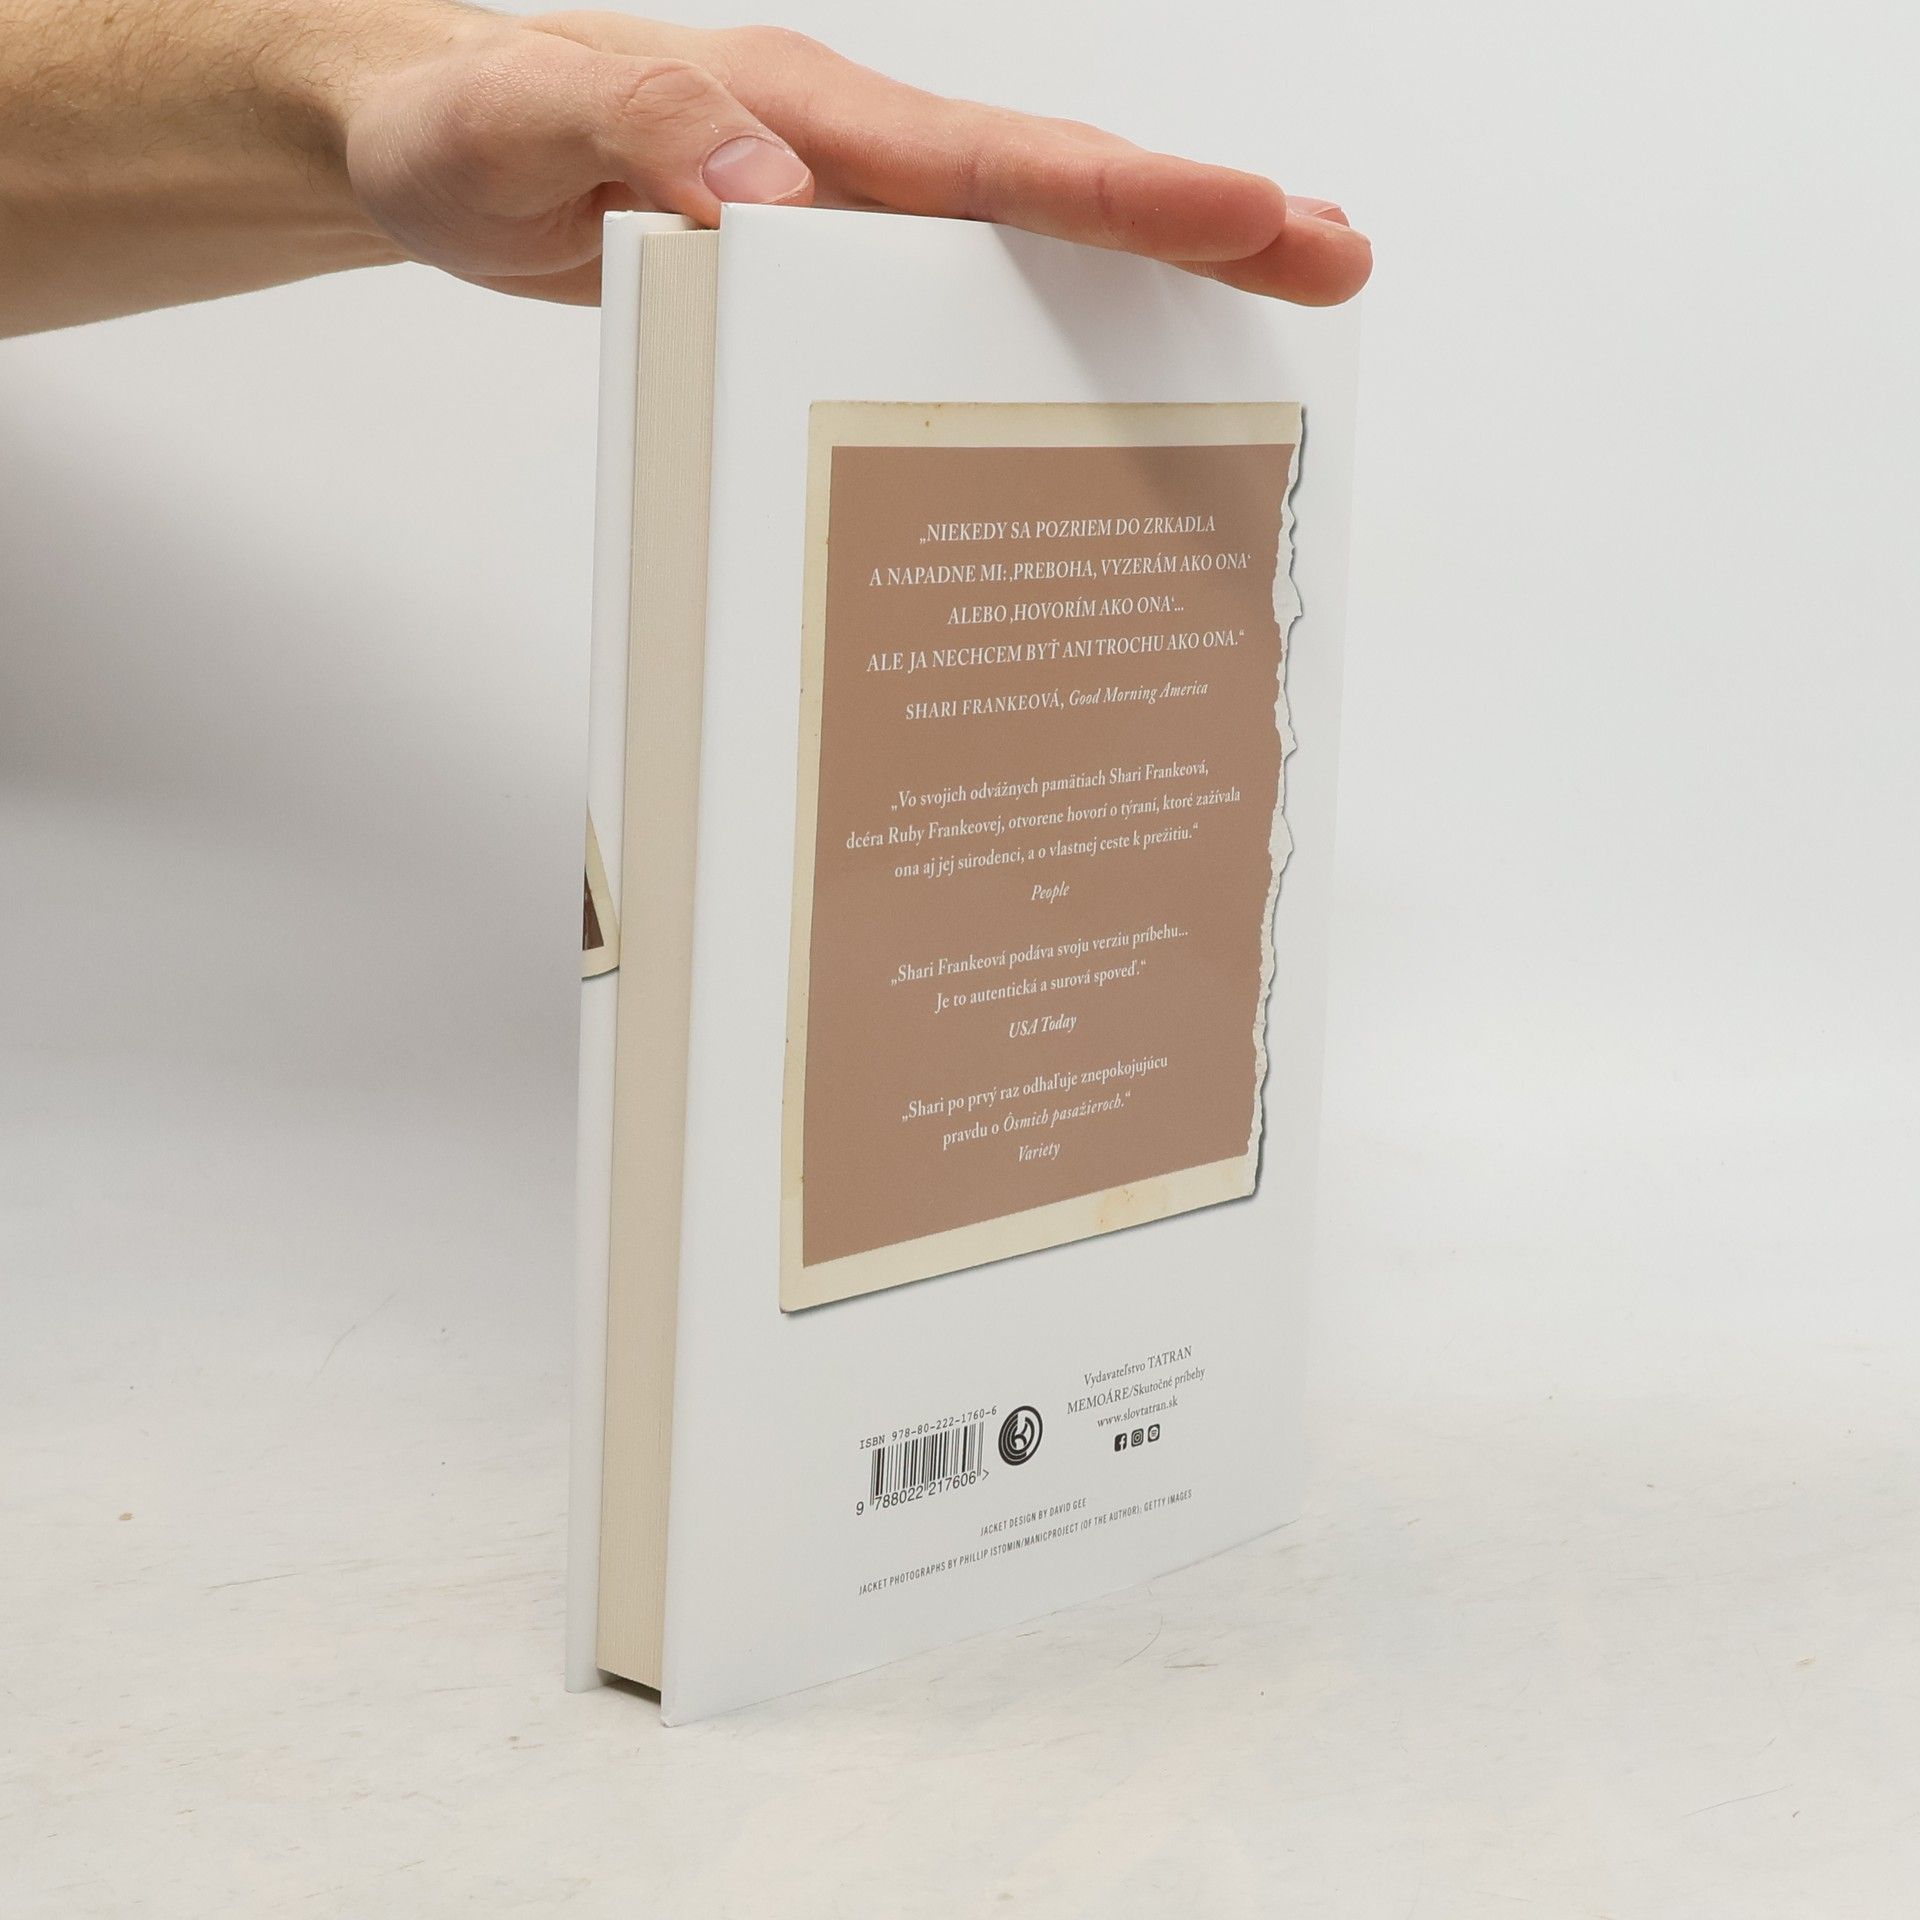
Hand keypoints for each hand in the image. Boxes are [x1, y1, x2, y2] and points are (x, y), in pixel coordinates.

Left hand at [339, 11, 1369, 305]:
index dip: (1124, 196)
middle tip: (1337, 259)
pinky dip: (1040, 327)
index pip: (991, 162)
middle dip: (1200, 226)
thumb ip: (644, 131)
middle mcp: (847, 160)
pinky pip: (951, 303)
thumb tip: (782, 206)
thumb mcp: (515, 120)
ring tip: (1273, 309)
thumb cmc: (460, 124)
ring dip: (1148, 279)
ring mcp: (843, 218)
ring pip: (1021, 248)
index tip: (1252, 213)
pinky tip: (1091, 370)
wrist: (419, 142)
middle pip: (1052, 194)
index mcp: (805, 120)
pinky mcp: (818, 277)